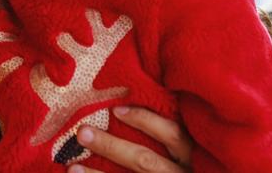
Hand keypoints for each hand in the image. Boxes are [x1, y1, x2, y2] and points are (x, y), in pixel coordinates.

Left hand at [67, 107, 192, 172]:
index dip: (146, 121)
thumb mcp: (198, 150)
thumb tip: (133, 105)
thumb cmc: (198, 165)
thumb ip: (179, 132)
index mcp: (196, 156)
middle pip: (145, 161)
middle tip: (82, 132)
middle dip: (112, 147)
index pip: (174, 135)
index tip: (117, 110)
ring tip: (73, 168)